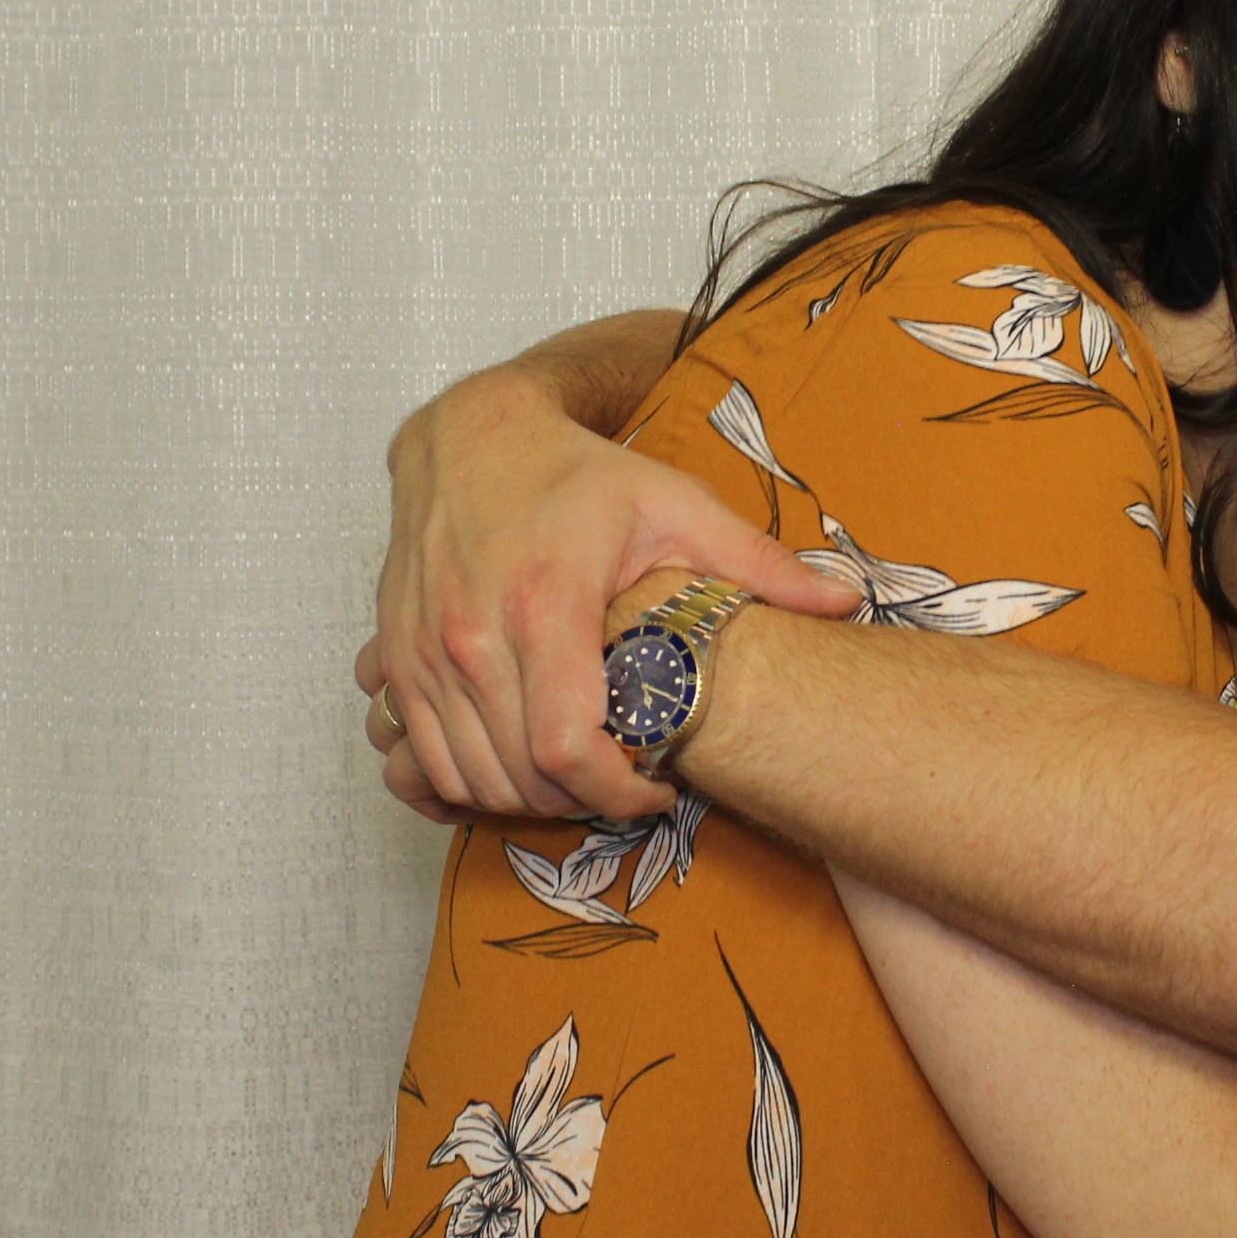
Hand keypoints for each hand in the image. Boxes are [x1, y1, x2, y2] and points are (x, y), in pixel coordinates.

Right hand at [363, 362, 853, 822]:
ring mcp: (421, 652)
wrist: (468, 436)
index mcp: (544, 603)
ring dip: (527, 797)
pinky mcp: (393, 659)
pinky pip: (424, 759)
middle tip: (629, 782)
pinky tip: (520, 761)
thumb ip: (756, 563)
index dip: (616, 793)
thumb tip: (842, 602)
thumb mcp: (675, 504)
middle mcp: (470, 634)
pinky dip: (471, 781)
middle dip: (582, 801)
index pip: (568, 748)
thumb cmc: (574, 474)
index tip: (657, 786)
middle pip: (522, 776)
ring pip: (469, 778)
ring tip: (582, 773)